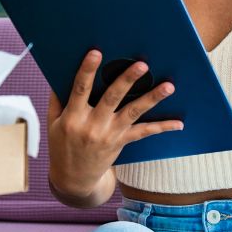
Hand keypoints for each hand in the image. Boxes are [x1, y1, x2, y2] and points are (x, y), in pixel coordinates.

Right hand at [48, 50, 183, 199]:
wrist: (73, 179)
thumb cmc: (61, 146)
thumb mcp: (53, 124)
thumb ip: (57, 100)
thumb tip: (60, 75)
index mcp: (72, 118)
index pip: (79, 90)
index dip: (87, 70)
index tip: (96, 53)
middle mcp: (91, 126)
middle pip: (111, 98)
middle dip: (127, 80)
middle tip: (142, 65)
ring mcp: (108, 135)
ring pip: (132, 113)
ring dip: (151, 98)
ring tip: (168, 86)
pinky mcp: (121, 143)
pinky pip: (143, 133)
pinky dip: (161, 127)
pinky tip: (178, 123)